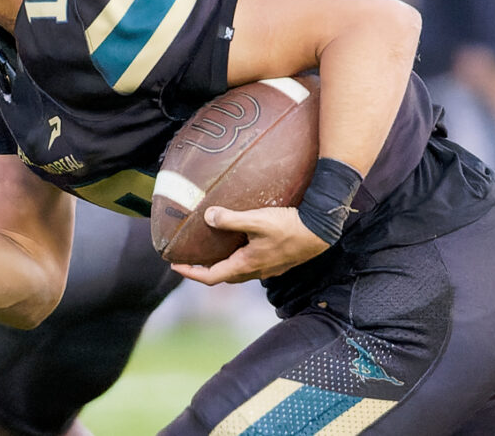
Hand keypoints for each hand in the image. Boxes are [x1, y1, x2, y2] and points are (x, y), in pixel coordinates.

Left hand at [170, 206, 329, 284]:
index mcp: (246, 265)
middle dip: (205, 270)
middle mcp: (255, 271)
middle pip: (224, 276)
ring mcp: (268, 269)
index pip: (211, 277)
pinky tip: (240, 244)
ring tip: (212, 250)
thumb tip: (208, 217)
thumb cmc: (288, 227)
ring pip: (239, 272)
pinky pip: (251, 265)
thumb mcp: (256, 220)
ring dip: (223, 264)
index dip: (190, 273)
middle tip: (191, 259)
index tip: (174, 265)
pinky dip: (238, 259)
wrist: (320, 232)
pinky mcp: (277, 262)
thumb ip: (230, 219)